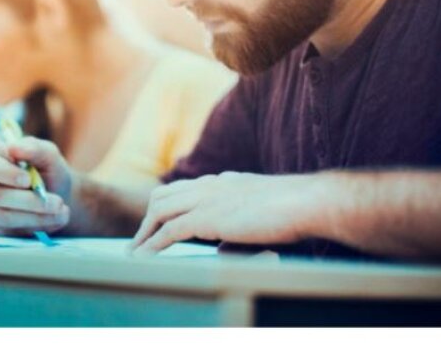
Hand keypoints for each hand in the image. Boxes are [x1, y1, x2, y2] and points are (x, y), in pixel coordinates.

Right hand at [0, 136, 73, 235]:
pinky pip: (8, 232)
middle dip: (28, 201)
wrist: (55, 197)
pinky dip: (35, 227)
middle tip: (57, 202)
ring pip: (2, 216)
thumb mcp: (49, 155)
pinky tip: (54, 220)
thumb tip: (15, 147)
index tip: (28, 180)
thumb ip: (35, 148)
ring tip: (62, 212)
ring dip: (36, 217)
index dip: (3, 172)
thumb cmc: (47, 170)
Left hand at [129, 172, 328, 255]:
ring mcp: (207, 200)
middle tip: (140, 240)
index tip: (158, 221)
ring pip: (160, 211)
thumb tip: (220, 247)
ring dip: (144, 233)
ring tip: (134, 253)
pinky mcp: (208, 218)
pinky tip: (144, 258)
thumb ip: (237, 223)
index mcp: (224, 181)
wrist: (306, 201)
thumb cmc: (295, 208)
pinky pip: (169, 232)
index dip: (168, 205)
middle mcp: (210, 186)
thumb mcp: (260, 210)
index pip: (185, 189)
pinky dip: (152, 246)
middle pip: (164, 196)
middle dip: (148, 219)